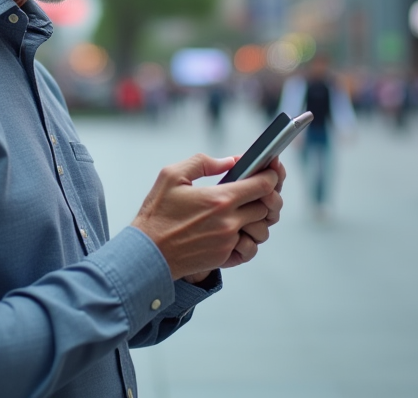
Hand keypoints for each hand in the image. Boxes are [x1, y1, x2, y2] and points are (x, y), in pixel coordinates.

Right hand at [132, 153, 278, 280]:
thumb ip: (203, 162)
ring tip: (246, 211)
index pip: (263, 186)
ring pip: (261, 228)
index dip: (271, 176)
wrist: (146, 253)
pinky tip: (237, 230)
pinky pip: (249, 247)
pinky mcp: (224, 257)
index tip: (269, 172)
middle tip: (255, 190)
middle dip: (264, 197)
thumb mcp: (172, 175)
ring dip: (258, 219)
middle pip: (266, 206)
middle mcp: (229, 222)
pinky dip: (248, 238)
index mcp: (220, 199)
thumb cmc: (156, 213)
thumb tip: (230, 161)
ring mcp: (228, 242)